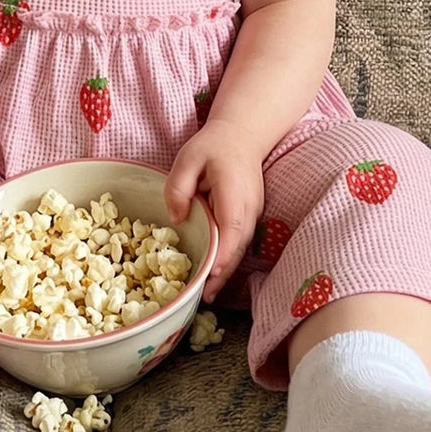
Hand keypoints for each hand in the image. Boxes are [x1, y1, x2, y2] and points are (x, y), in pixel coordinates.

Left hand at [164, 125, 264, 301]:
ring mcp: (253, 214)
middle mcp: (249, 210)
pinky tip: (216, 273)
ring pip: (240, 248)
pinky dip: (229, 258)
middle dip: (222, 274)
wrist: (243, 134)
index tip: (210, 275)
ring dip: (226, 271)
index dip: (222, 256)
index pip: (231, 231)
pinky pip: (240, 242)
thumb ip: (179, 187)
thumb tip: (177, 218)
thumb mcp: (188, 158)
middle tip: (204, 297)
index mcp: (234, 195)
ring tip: (208, 293)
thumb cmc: (214, 145)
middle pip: (238, 248)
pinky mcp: (249, 216)